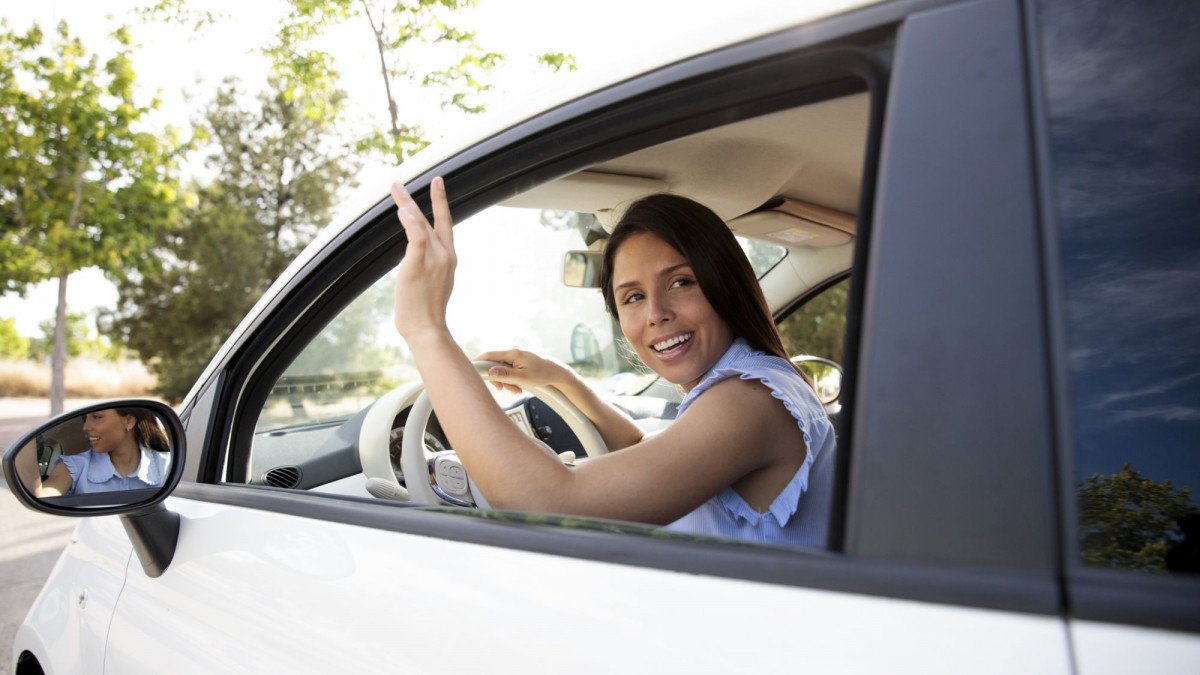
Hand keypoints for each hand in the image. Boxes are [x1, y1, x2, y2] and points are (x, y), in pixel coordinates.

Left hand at [391, 177, 454, 341]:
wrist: (427, 329)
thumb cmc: (426, 311)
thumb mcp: (433, 283)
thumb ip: (428, 265)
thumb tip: (417, 258)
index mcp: (449, 258)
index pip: (446, 224)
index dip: (442, 203)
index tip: (438, 185)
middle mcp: (445, 255)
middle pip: (434, 219)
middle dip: (431, 196)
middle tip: (430, 177)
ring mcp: (433, 260)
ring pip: (421, 224)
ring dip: (407, 203)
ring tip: (395, 186)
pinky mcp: (417, 266)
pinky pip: (415, 239)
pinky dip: (410, 223)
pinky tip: (403, 211)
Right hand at [476, 348, 575, 394]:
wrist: (557, 373)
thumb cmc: (543, 375)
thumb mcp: (523, 378)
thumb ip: (505, 374)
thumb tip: (490, 372)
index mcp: (513, 353)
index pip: (489, 355)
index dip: (478, 361)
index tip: (470, 367)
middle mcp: (514, 351)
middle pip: (495, 364)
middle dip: (498, 378)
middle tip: (504, 389)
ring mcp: (517, 354)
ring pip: (502, 368)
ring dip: (506, 380)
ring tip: (516, 389)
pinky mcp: (520, 359)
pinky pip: (509, 368)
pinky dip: (511, 377)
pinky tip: (518, 385)